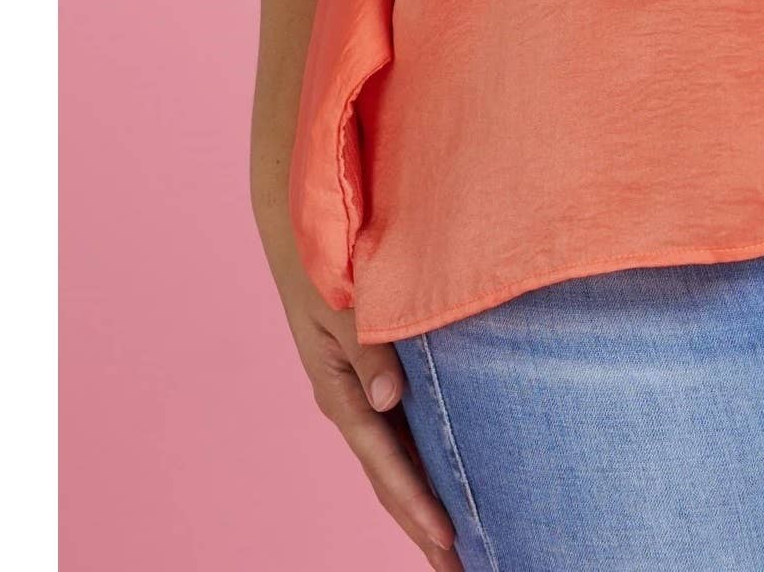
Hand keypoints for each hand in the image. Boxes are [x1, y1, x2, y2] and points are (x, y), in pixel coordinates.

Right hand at [255, 199, 456, 559]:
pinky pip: (396, 436)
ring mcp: (360, 395)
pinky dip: (417, 467)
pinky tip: (439, 480)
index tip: (448, 539)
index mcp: (341, 393)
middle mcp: (351, 403)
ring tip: (455, 545)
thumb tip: (390, 400)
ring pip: (393, 464)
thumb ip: (369, 350)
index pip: (386, 463)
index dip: (417, 503)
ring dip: (421, 503)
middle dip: (422, 526)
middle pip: (390, 479)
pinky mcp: (371, 379)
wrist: (302, 226)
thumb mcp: (342, 305)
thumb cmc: (326, 261)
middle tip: (461, 569)